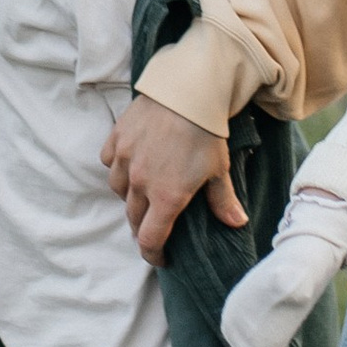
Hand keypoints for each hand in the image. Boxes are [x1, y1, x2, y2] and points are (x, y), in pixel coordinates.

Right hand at [102, 94, 246, 264]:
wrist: (188, 89)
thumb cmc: (207, 131)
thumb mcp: (218, 169)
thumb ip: (223, 200)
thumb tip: (236, 223)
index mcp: (166, 197)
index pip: (150, 239)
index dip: (153, 255)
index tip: (160, 258)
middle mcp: (140, 183)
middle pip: (133, 218)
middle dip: (143, 226)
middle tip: (154, 225)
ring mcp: (125, 160)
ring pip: (118, 190)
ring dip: (129, 197)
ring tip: (142, 191)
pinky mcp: (117, 138)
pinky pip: (110, 161)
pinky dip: (118, 167)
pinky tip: (131, 163)